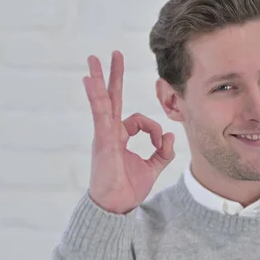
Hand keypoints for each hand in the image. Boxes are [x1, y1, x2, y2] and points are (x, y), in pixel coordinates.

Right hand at [83, 51, 174, 213]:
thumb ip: (163, 151)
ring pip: (102, 102)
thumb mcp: (152, 167)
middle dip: (112, 76)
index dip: (153, 128)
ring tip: (93, 60)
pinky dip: (96, 97)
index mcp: (120, 137)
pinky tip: (89, 81)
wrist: (116, 206)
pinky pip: (100, 115)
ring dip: (98, 80)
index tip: (160, 142)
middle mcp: (110, 132)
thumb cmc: (128, 188)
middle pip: (111, 98)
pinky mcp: (103, 141)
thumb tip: (170, 135)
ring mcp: (104, 135)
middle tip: (112, 54)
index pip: (138, 120)